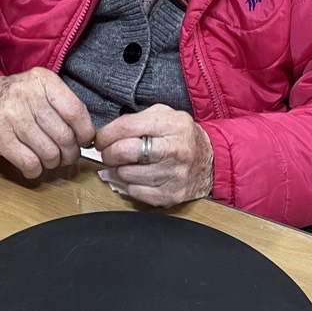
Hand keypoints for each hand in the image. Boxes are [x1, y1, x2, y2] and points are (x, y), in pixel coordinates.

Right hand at [0, 69, 94, 178]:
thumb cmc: (11, 100)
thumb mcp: (37, 88)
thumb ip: (62, 104)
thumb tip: (87, 135)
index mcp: (42, 80)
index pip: (76, 111)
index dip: (84, 133)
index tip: (83, 141)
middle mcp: (27, 95)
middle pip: (64, 136)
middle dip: (69, 153)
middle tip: (66, 156)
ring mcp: (11, 116)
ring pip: (49, 153)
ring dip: (52, 163)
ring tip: (49, 160)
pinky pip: (29, 163)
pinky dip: (35, 171)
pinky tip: (33, 166)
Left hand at [93, 104, 213, 207]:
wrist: (210, 161)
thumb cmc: (182, 137)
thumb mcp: (166, 116)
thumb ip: (138, 119)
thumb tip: (108, 132)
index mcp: (173, 125)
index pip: (127, 127)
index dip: (106, 134)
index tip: (101, 139)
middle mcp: (176, 150)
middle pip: (125, 151)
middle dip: (109, 153)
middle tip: (108, 153)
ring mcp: (175, 175)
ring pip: (127, 174)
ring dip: (119, 170)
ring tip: (126, 164)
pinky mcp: (172, 194)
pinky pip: (136, 192)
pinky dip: (130, 184)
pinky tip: (137, 177)